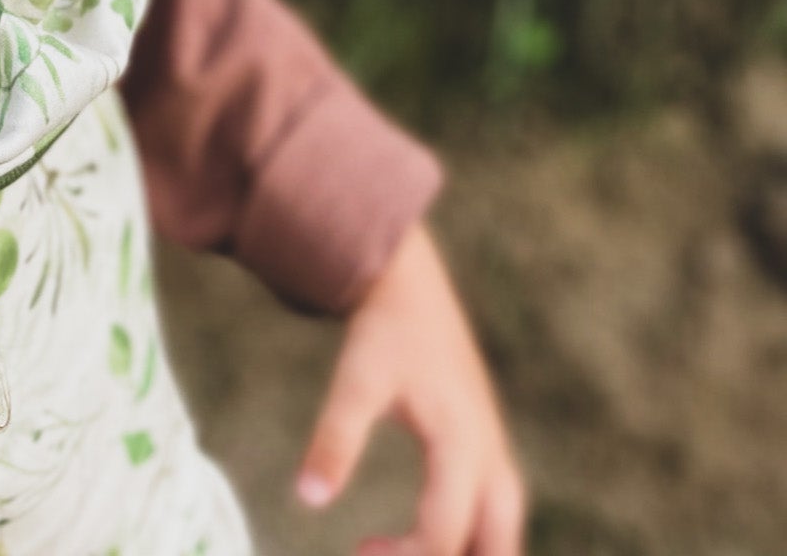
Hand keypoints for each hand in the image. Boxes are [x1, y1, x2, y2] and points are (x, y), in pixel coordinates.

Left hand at [294, 220, 524, 555]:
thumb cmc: (384, 331)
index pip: (445, 533)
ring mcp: (492, 448)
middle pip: (499, 545)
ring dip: (470, 553)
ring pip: (504, 529)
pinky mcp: (484, 442)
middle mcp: (489, 453)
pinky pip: (495, 508)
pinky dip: (473, 537)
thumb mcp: (357, 381)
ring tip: (411, 555)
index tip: (358, 552)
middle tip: (386, 554)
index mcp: (463, 443)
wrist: (409, 284)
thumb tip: (308, 498)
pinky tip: (432, 539)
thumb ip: (335, 438)